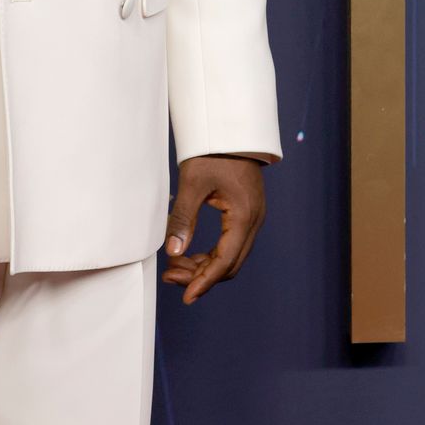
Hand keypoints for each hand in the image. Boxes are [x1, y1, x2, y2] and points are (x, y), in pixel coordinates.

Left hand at [161, 155, 265, 303]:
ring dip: (204, 265)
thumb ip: (182, 218)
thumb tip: (172, 251)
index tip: (186, 296)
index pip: (224, 262)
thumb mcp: (192, 183)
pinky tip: (190, 252)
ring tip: (175, 267)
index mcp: (244, 216)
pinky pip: (231, 243)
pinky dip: (211, 253)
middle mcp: (253, 221)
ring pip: (230, 255)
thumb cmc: (212, 151)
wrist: (230, 128)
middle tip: (171, 277)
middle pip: (229, 264)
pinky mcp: (246, 212)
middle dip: (200, 275)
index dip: (204, 281)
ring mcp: (252, 218)